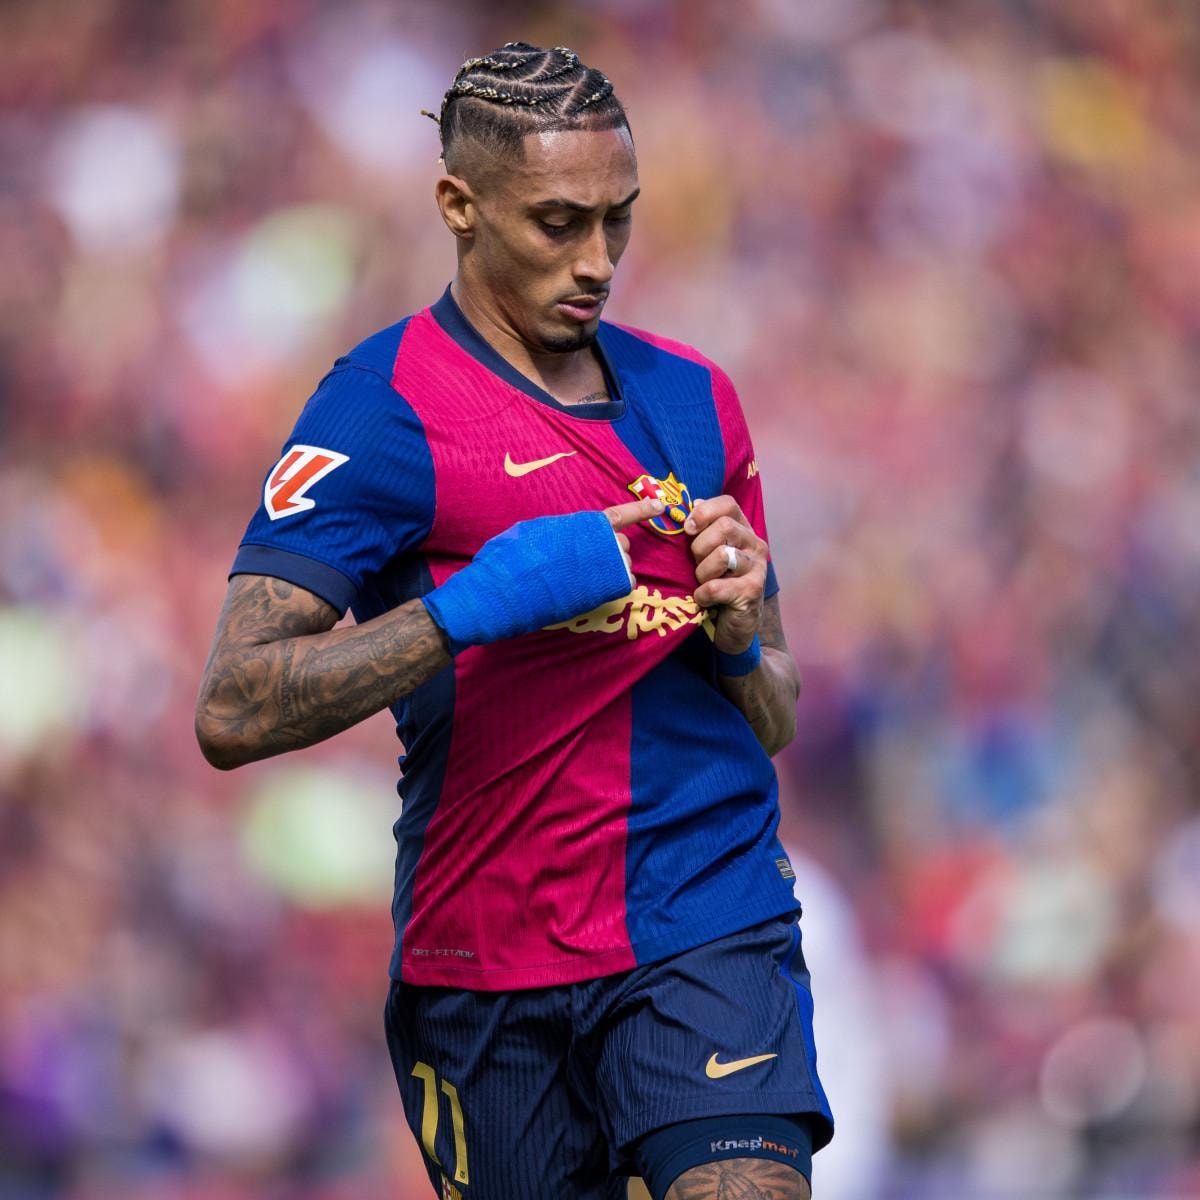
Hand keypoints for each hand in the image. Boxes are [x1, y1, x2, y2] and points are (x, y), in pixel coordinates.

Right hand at [421, 498, 663, 654]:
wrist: (507, 591)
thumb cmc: (511, 559)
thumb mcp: (533, 531)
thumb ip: (559, 530)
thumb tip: (563, 533)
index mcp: (581, 524)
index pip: (620, 514)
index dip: (641, 509)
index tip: (661, 505)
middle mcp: (599, 544)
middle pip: (621, 544)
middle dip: (609, 551)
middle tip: (583, 562)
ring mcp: (604, 568)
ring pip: (623, 564)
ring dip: (610, 569)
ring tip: (582, 577)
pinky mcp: (604, 591)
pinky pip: (623, 583)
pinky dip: (615, 584)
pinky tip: (594, 588)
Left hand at [684, 495, 768, 653]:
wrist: (735, 625)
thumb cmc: (718, 584)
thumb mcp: (708, 553)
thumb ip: (704, 529)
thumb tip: (694, 503)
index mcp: (743, 530)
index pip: (728, 504)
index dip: (704, 512)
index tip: (689, 529)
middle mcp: (755, 544)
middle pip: (724, 527)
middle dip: (699, 547)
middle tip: (697, 564)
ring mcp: (757, 568)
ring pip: (721, 555)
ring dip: (701, 572)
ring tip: (703, 582)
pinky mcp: (752, 592)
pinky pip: (716, 586)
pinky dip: (702, 594)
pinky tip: (705, 599)